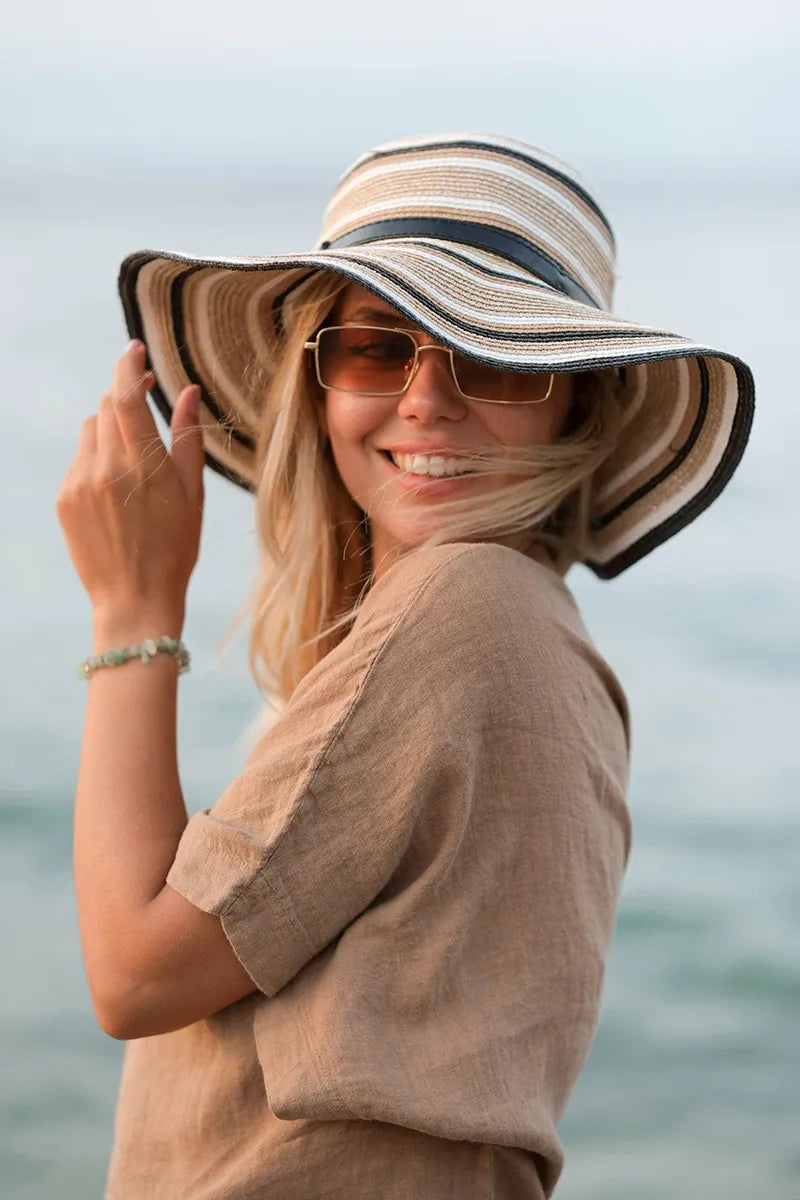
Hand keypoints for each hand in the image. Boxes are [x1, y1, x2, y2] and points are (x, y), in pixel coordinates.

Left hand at [56, 340, 204, 618]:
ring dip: (109, 430)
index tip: (135, 349)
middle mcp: (106, 467)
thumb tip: (187, 391)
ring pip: (90, 431)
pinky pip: (79, 460)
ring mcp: (80, 482)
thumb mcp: (192, 493)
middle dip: (125, 399)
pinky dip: (96, 461)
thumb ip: (188, 437)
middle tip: (144, 405)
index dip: (128, 365)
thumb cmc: (174, 549)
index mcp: (143, 463)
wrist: (135, 599)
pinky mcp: (65, 498)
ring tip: (132, 463)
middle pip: (107, 406)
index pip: (125, 393)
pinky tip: (116, 492)